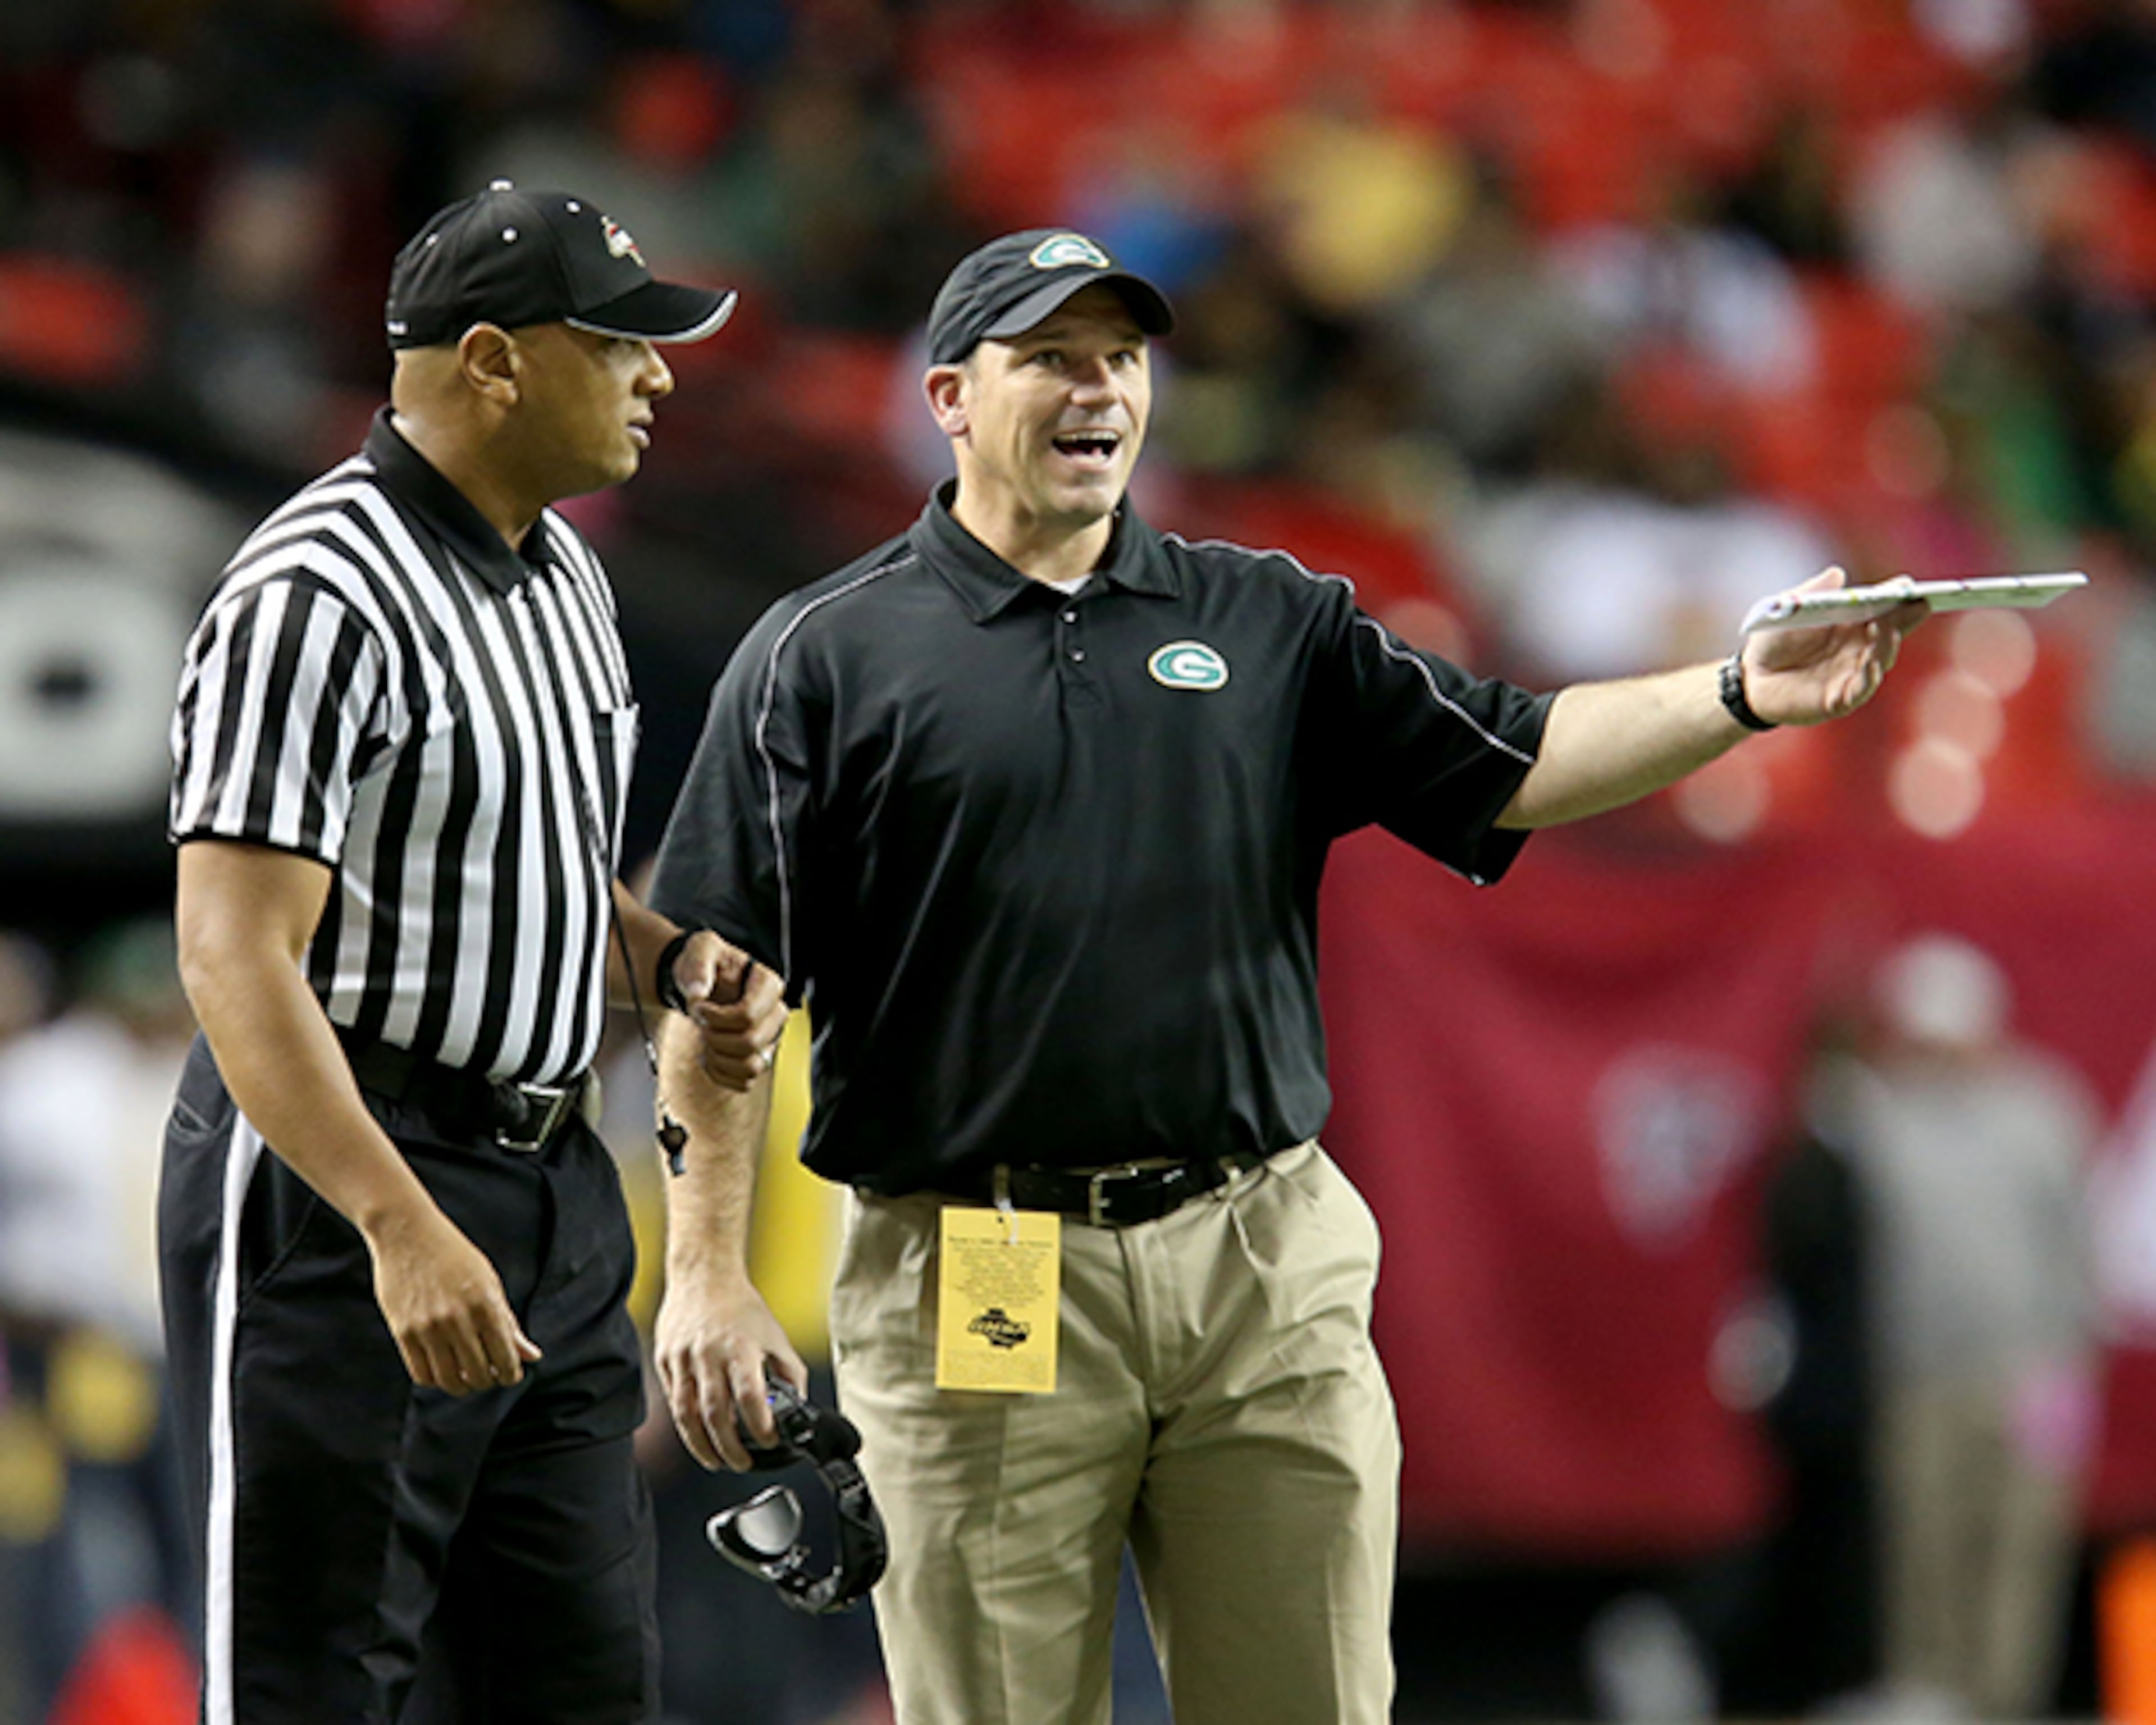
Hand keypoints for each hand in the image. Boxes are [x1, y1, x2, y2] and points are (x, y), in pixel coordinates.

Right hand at [365, 1206, 540, 1393]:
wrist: (408, 1233)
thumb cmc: (455, 1256)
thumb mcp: (489, 1283)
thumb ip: (509, 1322)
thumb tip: (532, 1356)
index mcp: (485, 1304)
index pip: (505, 1358)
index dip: (511, 1374)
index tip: (511, 1375)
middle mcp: (457, 1319)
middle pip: (478, 1374)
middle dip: (489, 1380)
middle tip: (490, 1374)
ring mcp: (428, 1328)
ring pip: (449, 1380)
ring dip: (463, 1386)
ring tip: (468, 1377)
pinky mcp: (403, 1332)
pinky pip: (422, 1374)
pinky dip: (436, 1380)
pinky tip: (444, 1370)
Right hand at [652, 1274, 807, 1469]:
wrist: (703, 1276)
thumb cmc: (740, 1306)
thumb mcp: (774, 1335)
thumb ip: (789, 1370)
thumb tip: (798, 1403)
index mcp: (740, 1348)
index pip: (749, 1397)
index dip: (760, 1425)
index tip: (769, 1441)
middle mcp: (708, 1355)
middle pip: (715, 1414)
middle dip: (729, 1447)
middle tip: (742, 1463)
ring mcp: (682, 1359)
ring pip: (687, 1414)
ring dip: (701, 1445)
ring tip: (716, 1461)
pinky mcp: (665, 1360)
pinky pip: (674, 1400)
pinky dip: (686, 1423)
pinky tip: (698, 1436)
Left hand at [668, 931, 786, 1090]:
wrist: (702, 983)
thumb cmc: (705, 964)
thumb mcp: (700, 949)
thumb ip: (698, 964)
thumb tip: (698, 992)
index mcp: (767, 984)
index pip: (750, 1014)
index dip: (718, 1017)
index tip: (699, 1008)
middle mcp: (775, 1013)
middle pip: (752, 1042)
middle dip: (717, 1038)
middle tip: (701, 1024)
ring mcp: (769, 1038)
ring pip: (752, 1066)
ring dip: (720, 1058)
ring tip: (707, 1040)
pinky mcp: (758, 1058)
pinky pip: (744, 1082)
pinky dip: (720, 1074)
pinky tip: (709, 1055)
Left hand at [1742, 566, 1927, 724]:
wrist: (1751, 678)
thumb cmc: (1774, 640)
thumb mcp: (1788, 611)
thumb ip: (1812, 594)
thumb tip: (1837, 574)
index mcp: (1852, 625)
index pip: (1885, 610)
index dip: (1902, 601)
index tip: (1915, 589)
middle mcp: (1858, 649)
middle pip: (1890, 634)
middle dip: (1905, 620)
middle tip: (1915, 605)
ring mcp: (1850, 674)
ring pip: (1879, 661)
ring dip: (1886, 646)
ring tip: (1887, 630)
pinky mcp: (1836, 700)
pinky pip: (1859, 690)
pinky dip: (1868, 679)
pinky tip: (1872, 665)